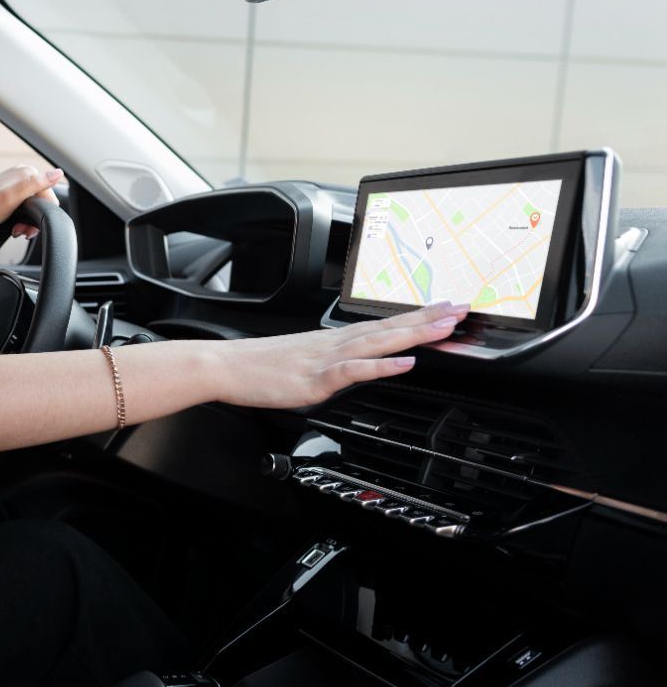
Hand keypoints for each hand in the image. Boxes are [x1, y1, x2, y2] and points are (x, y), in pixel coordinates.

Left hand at [0, 165, 62, 238]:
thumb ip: (37, 184)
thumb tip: (59, 173)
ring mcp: (14, 184)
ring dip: (28, 222)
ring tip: (16, 230)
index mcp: (26, 172)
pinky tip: (12, 226)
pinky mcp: (7, 193)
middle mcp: (21, 175)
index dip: (43, 214)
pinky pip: (24, 207)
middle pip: (42, 201)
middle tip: (21, 231)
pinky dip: (21, 219)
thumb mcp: (13, 197)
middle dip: (34, 219)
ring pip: (33, 206)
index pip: (50, 195)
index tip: (29, 227)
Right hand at [205, 301, 470, 408]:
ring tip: (445, 326)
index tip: (446, 309)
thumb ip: (329, 364)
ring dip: (414, 333)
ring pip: (379, 342)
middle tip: (462, 308)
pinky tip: (403, 363)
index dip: (417, 316)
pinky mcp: (316, 378)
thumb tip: (350, 367)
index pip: (383, 325)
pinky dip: (381, 366)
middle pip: (389, 328)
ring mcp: (326, 359)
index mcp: (333, 342)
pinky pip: (355, 371)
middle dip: (428, 318)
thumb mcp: (301, 362)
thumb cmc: (257, 366)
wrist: (224, 366)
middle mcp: (335, 344)